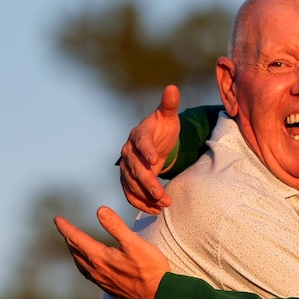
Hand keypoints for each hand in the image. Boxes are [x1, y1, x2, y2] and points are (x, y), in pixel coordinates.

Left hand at [54, 206, 169, 298]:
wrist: (157, 296)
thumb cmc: (149, 269)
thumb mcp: (134, 243)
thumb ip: (116, 226)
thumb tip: (100, 210)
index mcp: (99, 257)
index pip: (76, 238)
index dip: (65, 228)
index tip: (57, 219)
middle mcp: (96, 270)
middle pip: (75, 250)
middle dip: (68, 237)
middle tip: (63, 227)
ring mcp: (101, 280)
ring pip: (80, 263)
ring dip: (74, 251)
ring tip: (73, 244)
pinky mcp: (108, 287)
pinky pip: (87, 273)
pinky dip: (82, 263)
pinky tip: (88, 265)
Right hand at [120, 84, 181, 213]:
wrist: (154, 142)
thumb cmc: (162, 128)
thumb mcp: (168, 117)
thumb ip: (169, 104)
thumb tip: (172, 87)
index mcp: (138, 134)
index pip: (141, 142)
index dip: (147, 150)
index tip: (156, 160)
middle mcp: (128, 151)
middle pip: (135, 168)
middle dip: (148, 182)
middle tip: (162, 195)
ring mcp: (126, 167)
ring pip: (131, 183)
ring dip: (146, 196)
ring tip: (163, 205)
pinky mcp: (127, 180)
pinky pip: (130, 193)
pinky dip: (140, 203)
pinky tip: (155, 211)